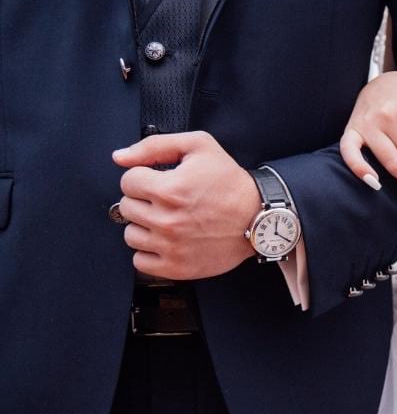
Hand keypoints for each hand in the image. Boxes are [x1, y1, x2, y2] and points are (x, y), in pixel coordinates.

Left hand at [112, 131, 261, 279]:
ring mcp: (171, 247)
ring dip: (145, 227)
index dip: (144, 177)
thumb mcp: (199, 147)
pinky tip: (167, 241)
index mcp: (170, 190)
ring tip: (167, 221)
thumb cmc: (231, 182)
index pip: (128, 181)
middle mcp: (168, 220)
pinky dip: (150, 252)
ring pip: (131, 235)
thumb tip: (120, 158)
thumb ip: (155, 146)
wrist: (259, 218)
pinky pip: (141, 262)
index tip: (160, 181)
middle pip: (126, 208)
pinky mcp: (177, 267)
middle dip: (143, 201)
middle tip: (166, 201)